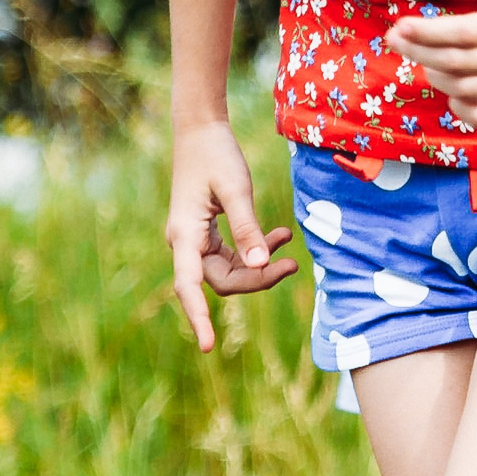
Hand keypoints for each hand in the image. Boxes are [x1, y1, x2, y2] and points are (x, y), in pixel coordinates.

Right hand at [165, 118, 299, 352]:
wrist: (201, 129)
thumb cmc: (215, 155)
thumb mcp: (235, 189)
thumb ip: (247, 227)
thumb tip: (260, 264)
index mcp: (185, 236)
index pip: (189, 287)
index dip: (198, 318)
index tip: (208, 346)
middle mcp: (186, 243)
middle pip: (222, 280)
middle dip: (257, 279)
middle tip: (292, 265)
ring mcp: (196, 239)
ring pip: (230, 269)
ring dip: (260, 263)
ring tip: (290, 247)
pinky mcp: (208, 232)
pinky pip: (234, 254)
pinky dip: (257, 248)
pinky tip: (281, 234)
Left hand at [388, 0, 476, 127]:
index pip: (462, 33)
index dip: (427, 32)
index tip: (400, 26)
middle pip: (455, 61)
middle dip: (419, 51)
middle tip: (395, 41)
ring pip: (463, 88)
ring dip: (434, 74)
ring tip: (425, 59)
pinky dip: (458, 105)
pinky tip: (451, 88)